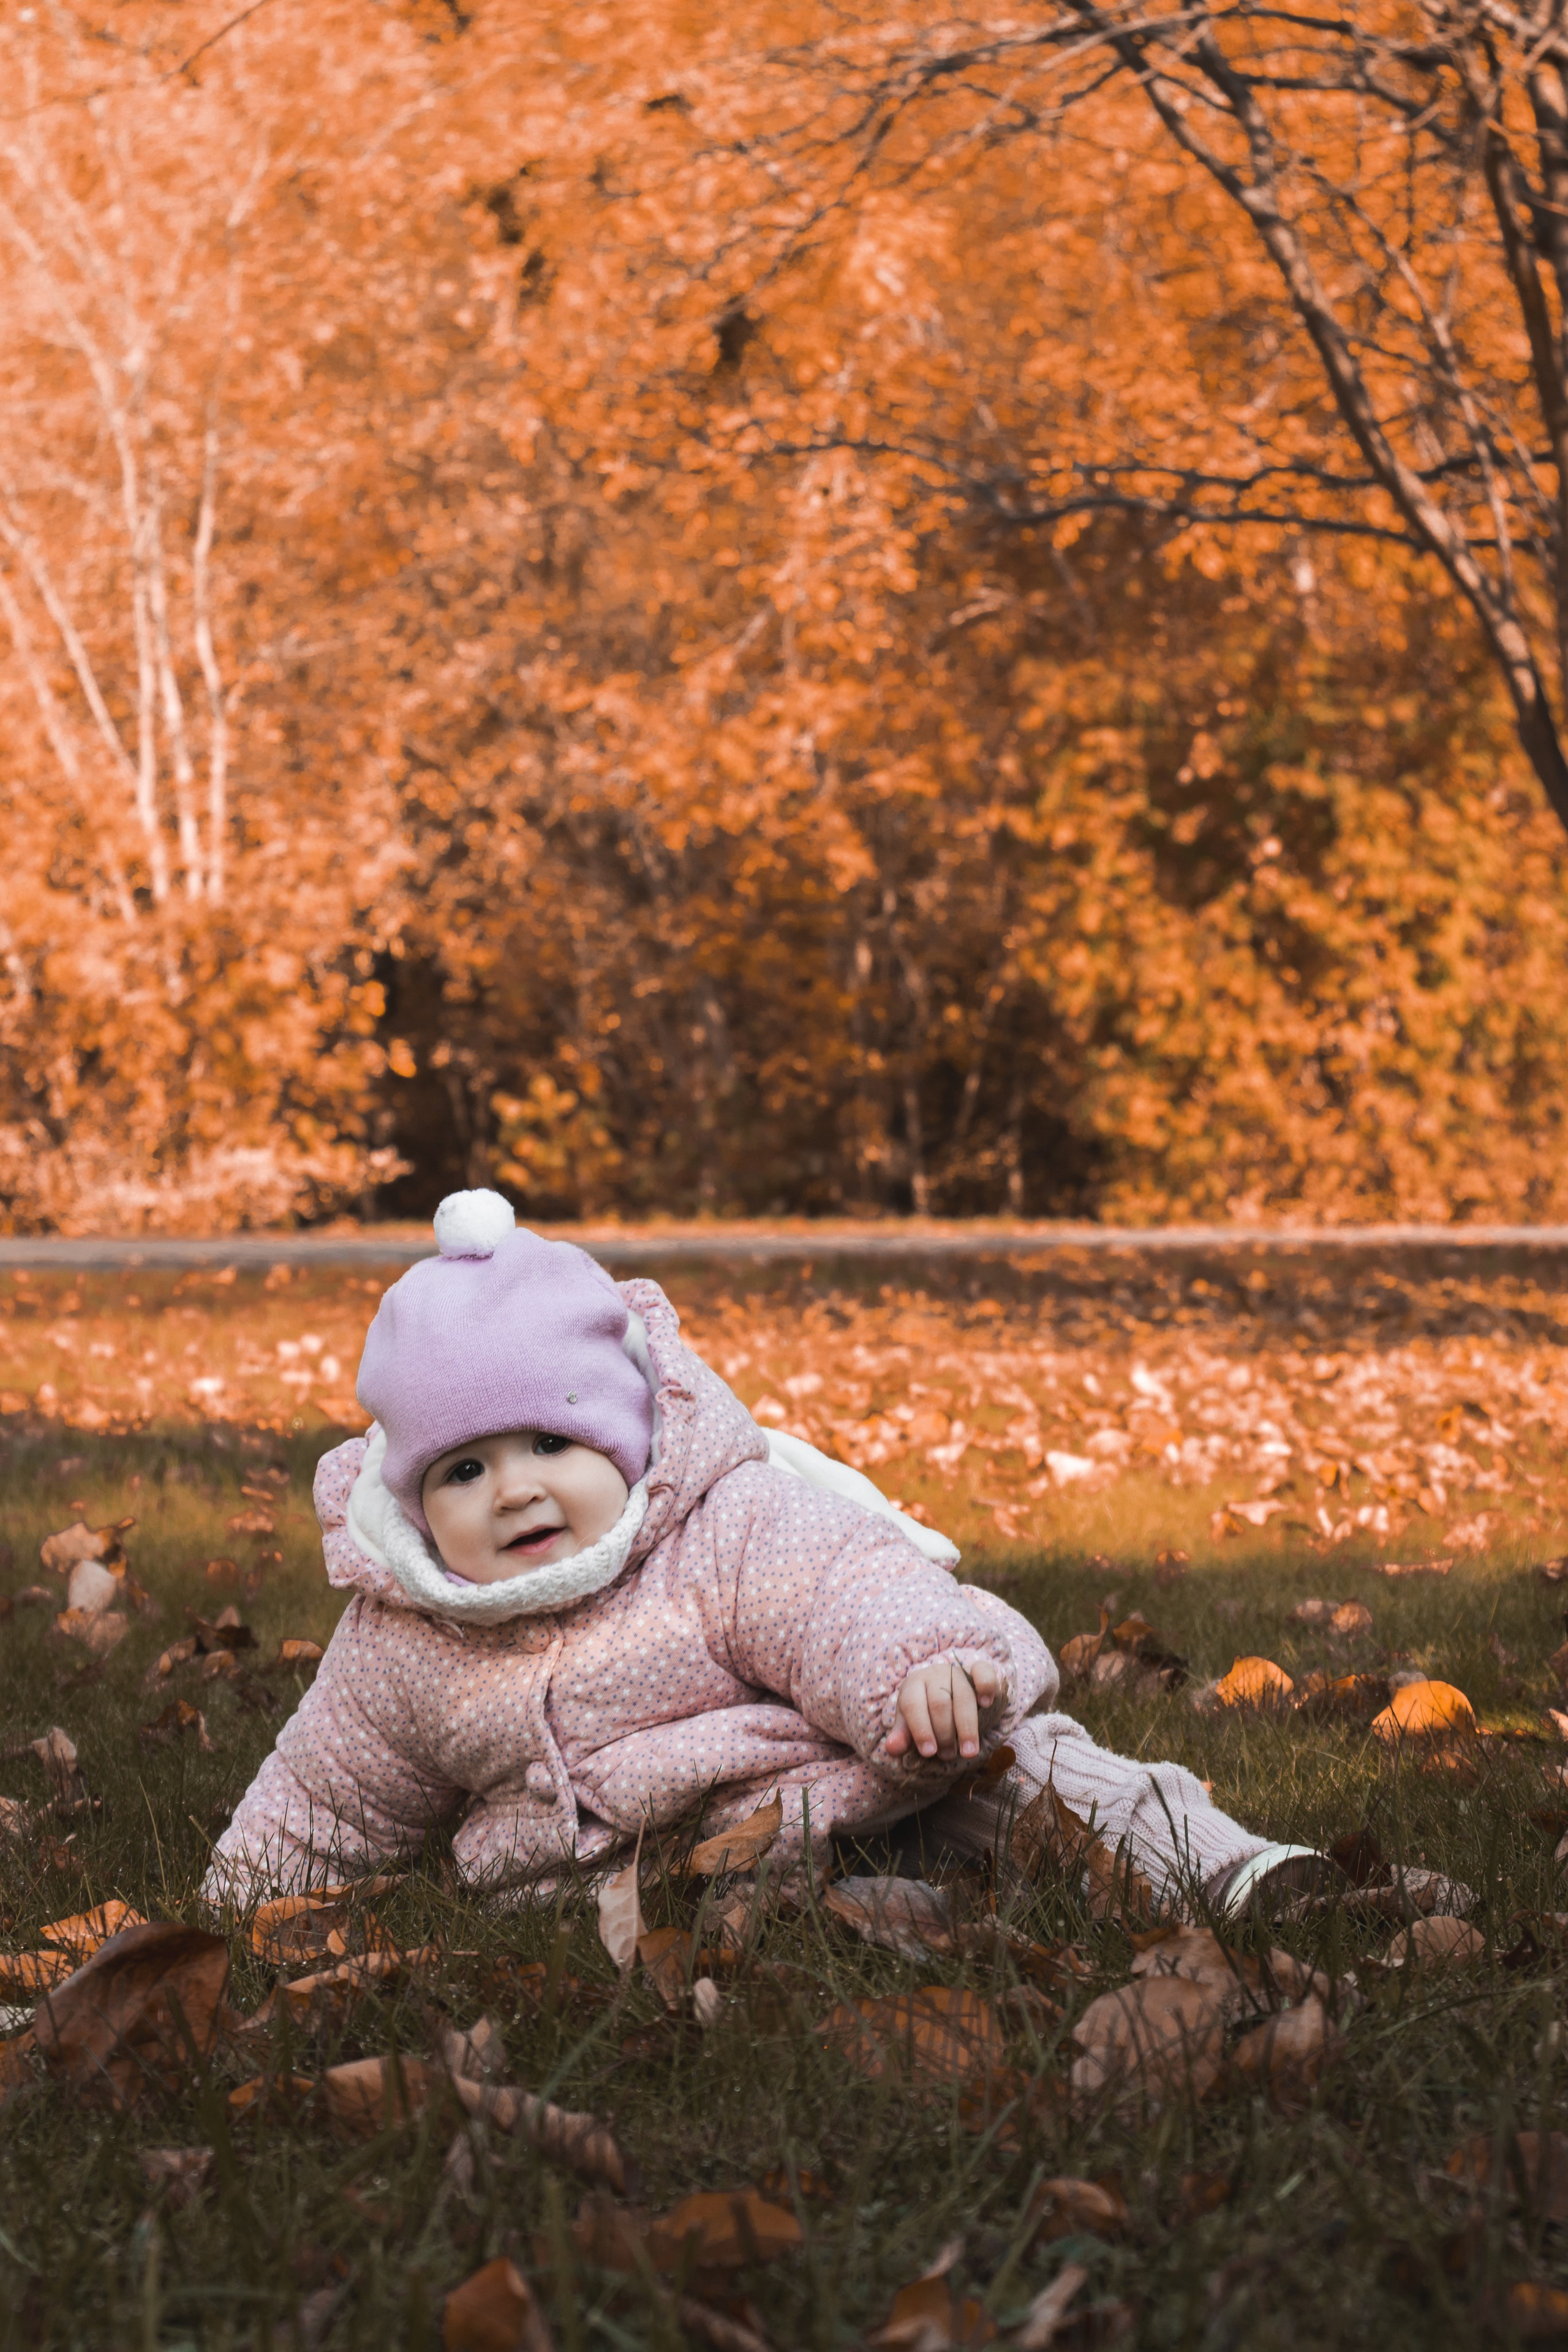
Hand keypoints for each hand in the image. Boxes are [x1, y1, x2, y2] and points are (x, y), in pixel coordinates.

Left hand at [886, 1655, 1002, 1761]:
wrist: (944, 1689)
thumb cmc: (925, 1711)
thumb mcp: (909, 1723)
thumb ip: (902, 1736)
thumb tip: (892, 1749)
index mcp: (913, 1685)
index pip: (913, 1704)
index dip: (921, 1729)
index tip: (929, 1752)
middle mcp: (934, 1674)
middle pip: (939, 1702)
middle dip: (944, 1732)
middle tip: (947, 1756)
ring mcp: (957, 1671)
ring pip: (963, 1695)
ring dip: (967, 1726)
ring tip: (968, 1752)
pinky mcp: (978, 1670)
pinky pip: (983, 1671)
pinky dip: (986, 1686)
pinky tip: (986, 1704)